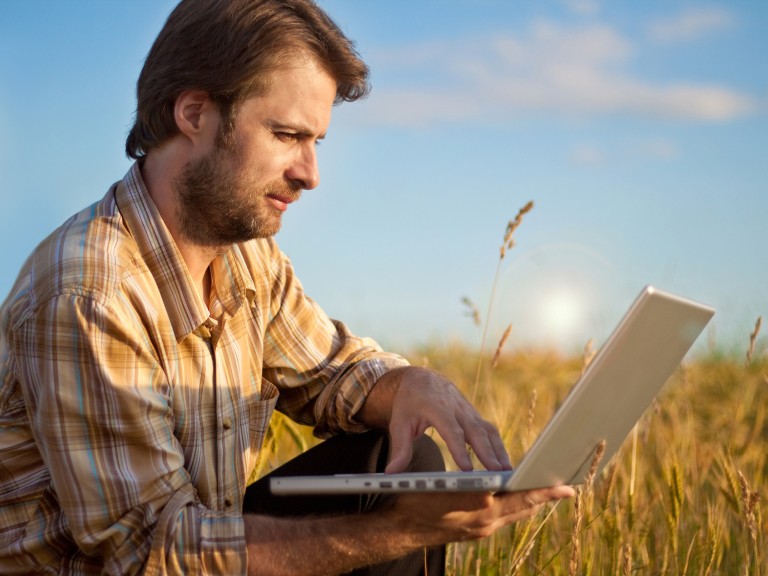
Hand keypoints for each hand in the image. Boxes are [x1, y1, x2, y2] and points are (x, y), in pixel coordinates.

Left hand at [359, 366, 511, 472]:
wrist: (422, 379)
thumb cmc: (409, 403)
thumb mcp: (399, 422)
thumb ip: (399, 448)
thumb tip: (391, 473)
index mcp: (438, 408)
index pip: (451, 431)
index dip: (460, 449)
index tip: (467, 469)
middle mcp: (457, 409)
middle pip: (476, 431)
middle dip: (488, 453)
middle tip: (497, 474)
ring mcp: (469, 411)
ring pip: (488, 431)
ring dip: (499, 451)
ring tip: (506, 473)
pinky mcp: (475, 416)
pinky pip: (490, 431)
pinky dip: (498, 447)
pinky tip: (504, 465)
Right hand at [391, 485, 574, 543]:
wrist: (399, 528)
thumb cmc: (415, 500)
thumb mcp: (441, 488)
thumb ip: (471, 490)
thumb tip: (494, 488)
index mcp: (481, 510)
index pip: (522, 499)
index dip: (545, 492)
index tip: (566, 487)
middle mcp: (486, 523)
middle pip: (525, 507)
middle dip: (545, 496)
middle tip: (568, 487)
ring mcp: (482, 529)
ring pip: (516, 513)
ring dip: (533, 502)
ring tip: (550, 490)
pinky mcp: (476, 531)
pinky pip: (505, 517)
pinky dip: (517, 506)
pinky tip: (521, 498)